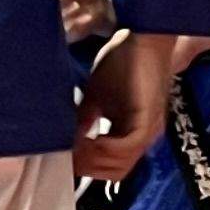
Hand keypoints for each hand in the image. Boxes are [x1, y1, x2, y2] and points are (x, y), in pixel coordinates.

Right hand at [72, 33, 178, 181]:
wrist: (141, 37)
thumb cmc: (121, 62)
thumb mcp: (95, 97)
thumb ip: (85, 120)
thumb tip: (63, 140)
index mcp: (132, 133)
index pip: (110, 166)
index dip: (86, 167)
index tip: (61, 160)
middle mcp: (143, 138)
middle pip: (115, 172)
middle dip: (87, 168)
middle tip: (64, 156)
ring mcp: (148, 131)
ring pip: (120, 165)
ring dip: (92, 160)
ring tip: (71, 148)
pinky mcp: (148, 120)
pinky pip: (126, 147)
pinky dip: (104, 148)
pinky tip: (87, 138)